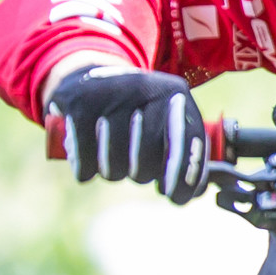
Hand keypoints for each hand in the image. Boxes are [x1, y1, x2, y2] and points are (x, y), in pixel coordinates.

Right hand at [45, 63, 208, 200]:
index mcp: (176, 92)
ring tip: (112, 160)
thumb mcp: (165, 118)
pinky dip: (85, 171)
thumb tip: (197, 191)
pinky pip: (86, 160)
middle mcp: (146, 88)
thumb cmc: (135, 110)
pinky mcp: (78, 103)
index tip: (175, 197)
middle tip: (138, 173)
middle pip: (148, 160)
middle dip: (142, 175)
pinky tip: (87, 165)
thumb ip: (184, 152)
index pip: (189, 140)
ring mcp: (110, 94)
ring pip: (116, 165)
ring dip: (114, 173)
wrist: (85, 76)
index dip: (186, 175)